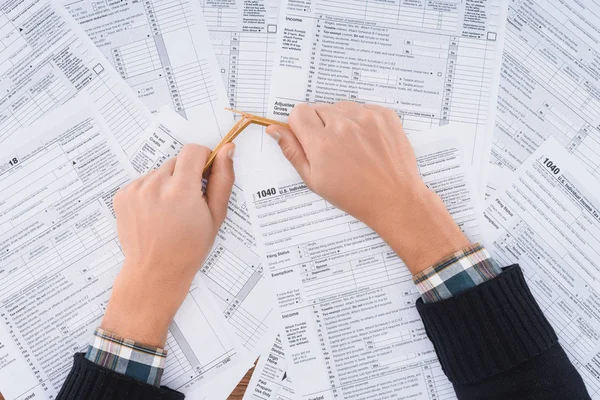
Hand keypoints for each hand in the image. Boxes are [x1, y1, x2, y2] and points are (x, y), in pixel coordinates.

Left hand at [101, 143, 234, 346]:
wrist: (156, 271)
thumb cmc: (189, 247)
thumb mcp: (216, 215)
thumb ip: (223, 179)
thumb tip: (226, 150)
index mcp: (182, 189)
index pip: (193, 150)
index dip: (203, 159)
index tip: (204, 176)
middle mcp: (156, 185)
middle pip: (177, 161)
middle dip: (185, 175)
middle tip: (188, 203)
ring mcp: (136, 190)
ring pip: (160, 172)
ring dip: (167, 184)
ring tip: (170, 212)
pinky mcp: (122, 196)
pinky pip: (143, 182)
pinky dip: (151, 192)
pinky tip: (155, 214)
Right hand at [266, 102, 467, 272]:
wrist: (394, 199)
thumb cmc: (354, 195)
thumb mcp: (314, 180)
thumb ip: (292, 151)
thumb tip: (275, 130)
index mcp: (322, 143)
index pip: (298, 113)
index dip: (300, 126)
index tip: (308, 138)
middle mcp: (343, 126)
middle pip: (319, 108)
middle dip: (321, 125)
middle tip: (333, 149)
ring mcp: (367, 118)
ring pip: (341, 107)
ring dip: (342, 121)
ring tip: (352, 147)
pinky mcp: (385, 116)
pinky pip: (364, 108)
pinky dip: (362, 121)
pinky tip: (367, 143)